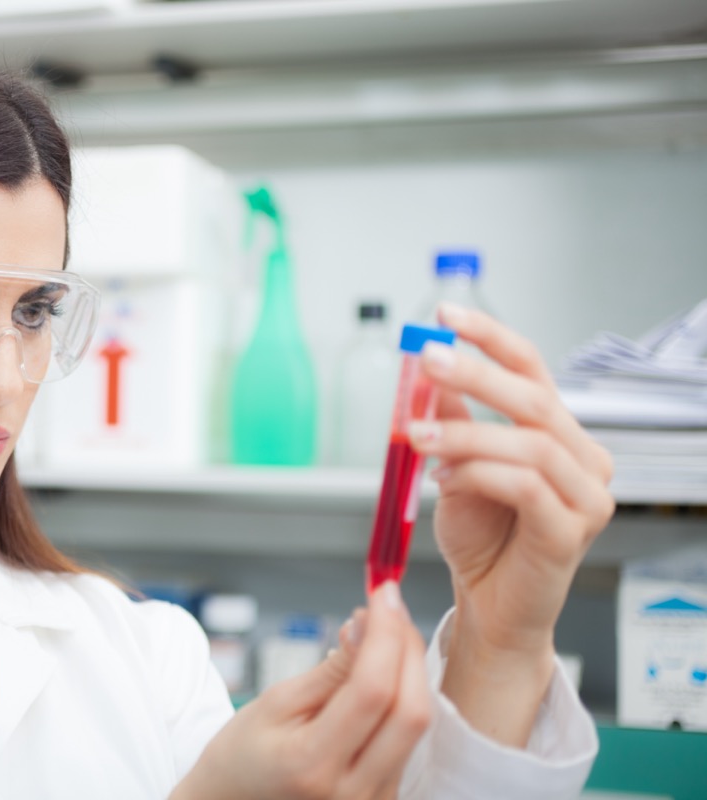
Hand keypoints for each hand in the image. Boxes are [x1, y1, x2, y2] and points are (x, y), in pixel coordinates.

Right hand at [171, 583, 430, 799]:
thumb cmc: (243, 756)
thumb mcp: (275, 703)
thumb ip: (330, 670)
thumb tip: (367, 626)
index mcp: (313, 765)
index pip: (372, 692)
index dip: (386, 634)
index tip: (383, 594)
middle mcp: (354, 793)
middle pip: (412, 711)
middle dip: (407, 648)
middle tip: (388, 607)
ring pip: (417, 724)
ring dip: (409, 669)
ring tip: (380, 635)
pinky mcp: (387, 798)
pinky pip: (410, 738)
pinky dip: (403, 695)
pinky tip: (382, 671)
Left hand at [407, 303, 614, 742]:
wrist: (489, 608)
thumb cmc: (481, 539)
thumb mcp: (456, 468)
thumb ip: (454, 422)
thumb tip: (433, 369)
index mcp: (559, 434)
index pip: (533, 368)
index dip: (491, 337)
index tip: (446, 314)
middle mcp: (585, 460)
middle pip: (536, 398)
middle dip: (477, 373)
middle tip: (427, 359)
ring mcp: (587, 497)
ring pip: (530, 443)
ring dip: (466, 434)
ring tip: (417, 437)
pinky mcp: (571, 532)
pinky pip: (527, 487)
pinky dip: (479, 474)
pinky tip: (444, 480)